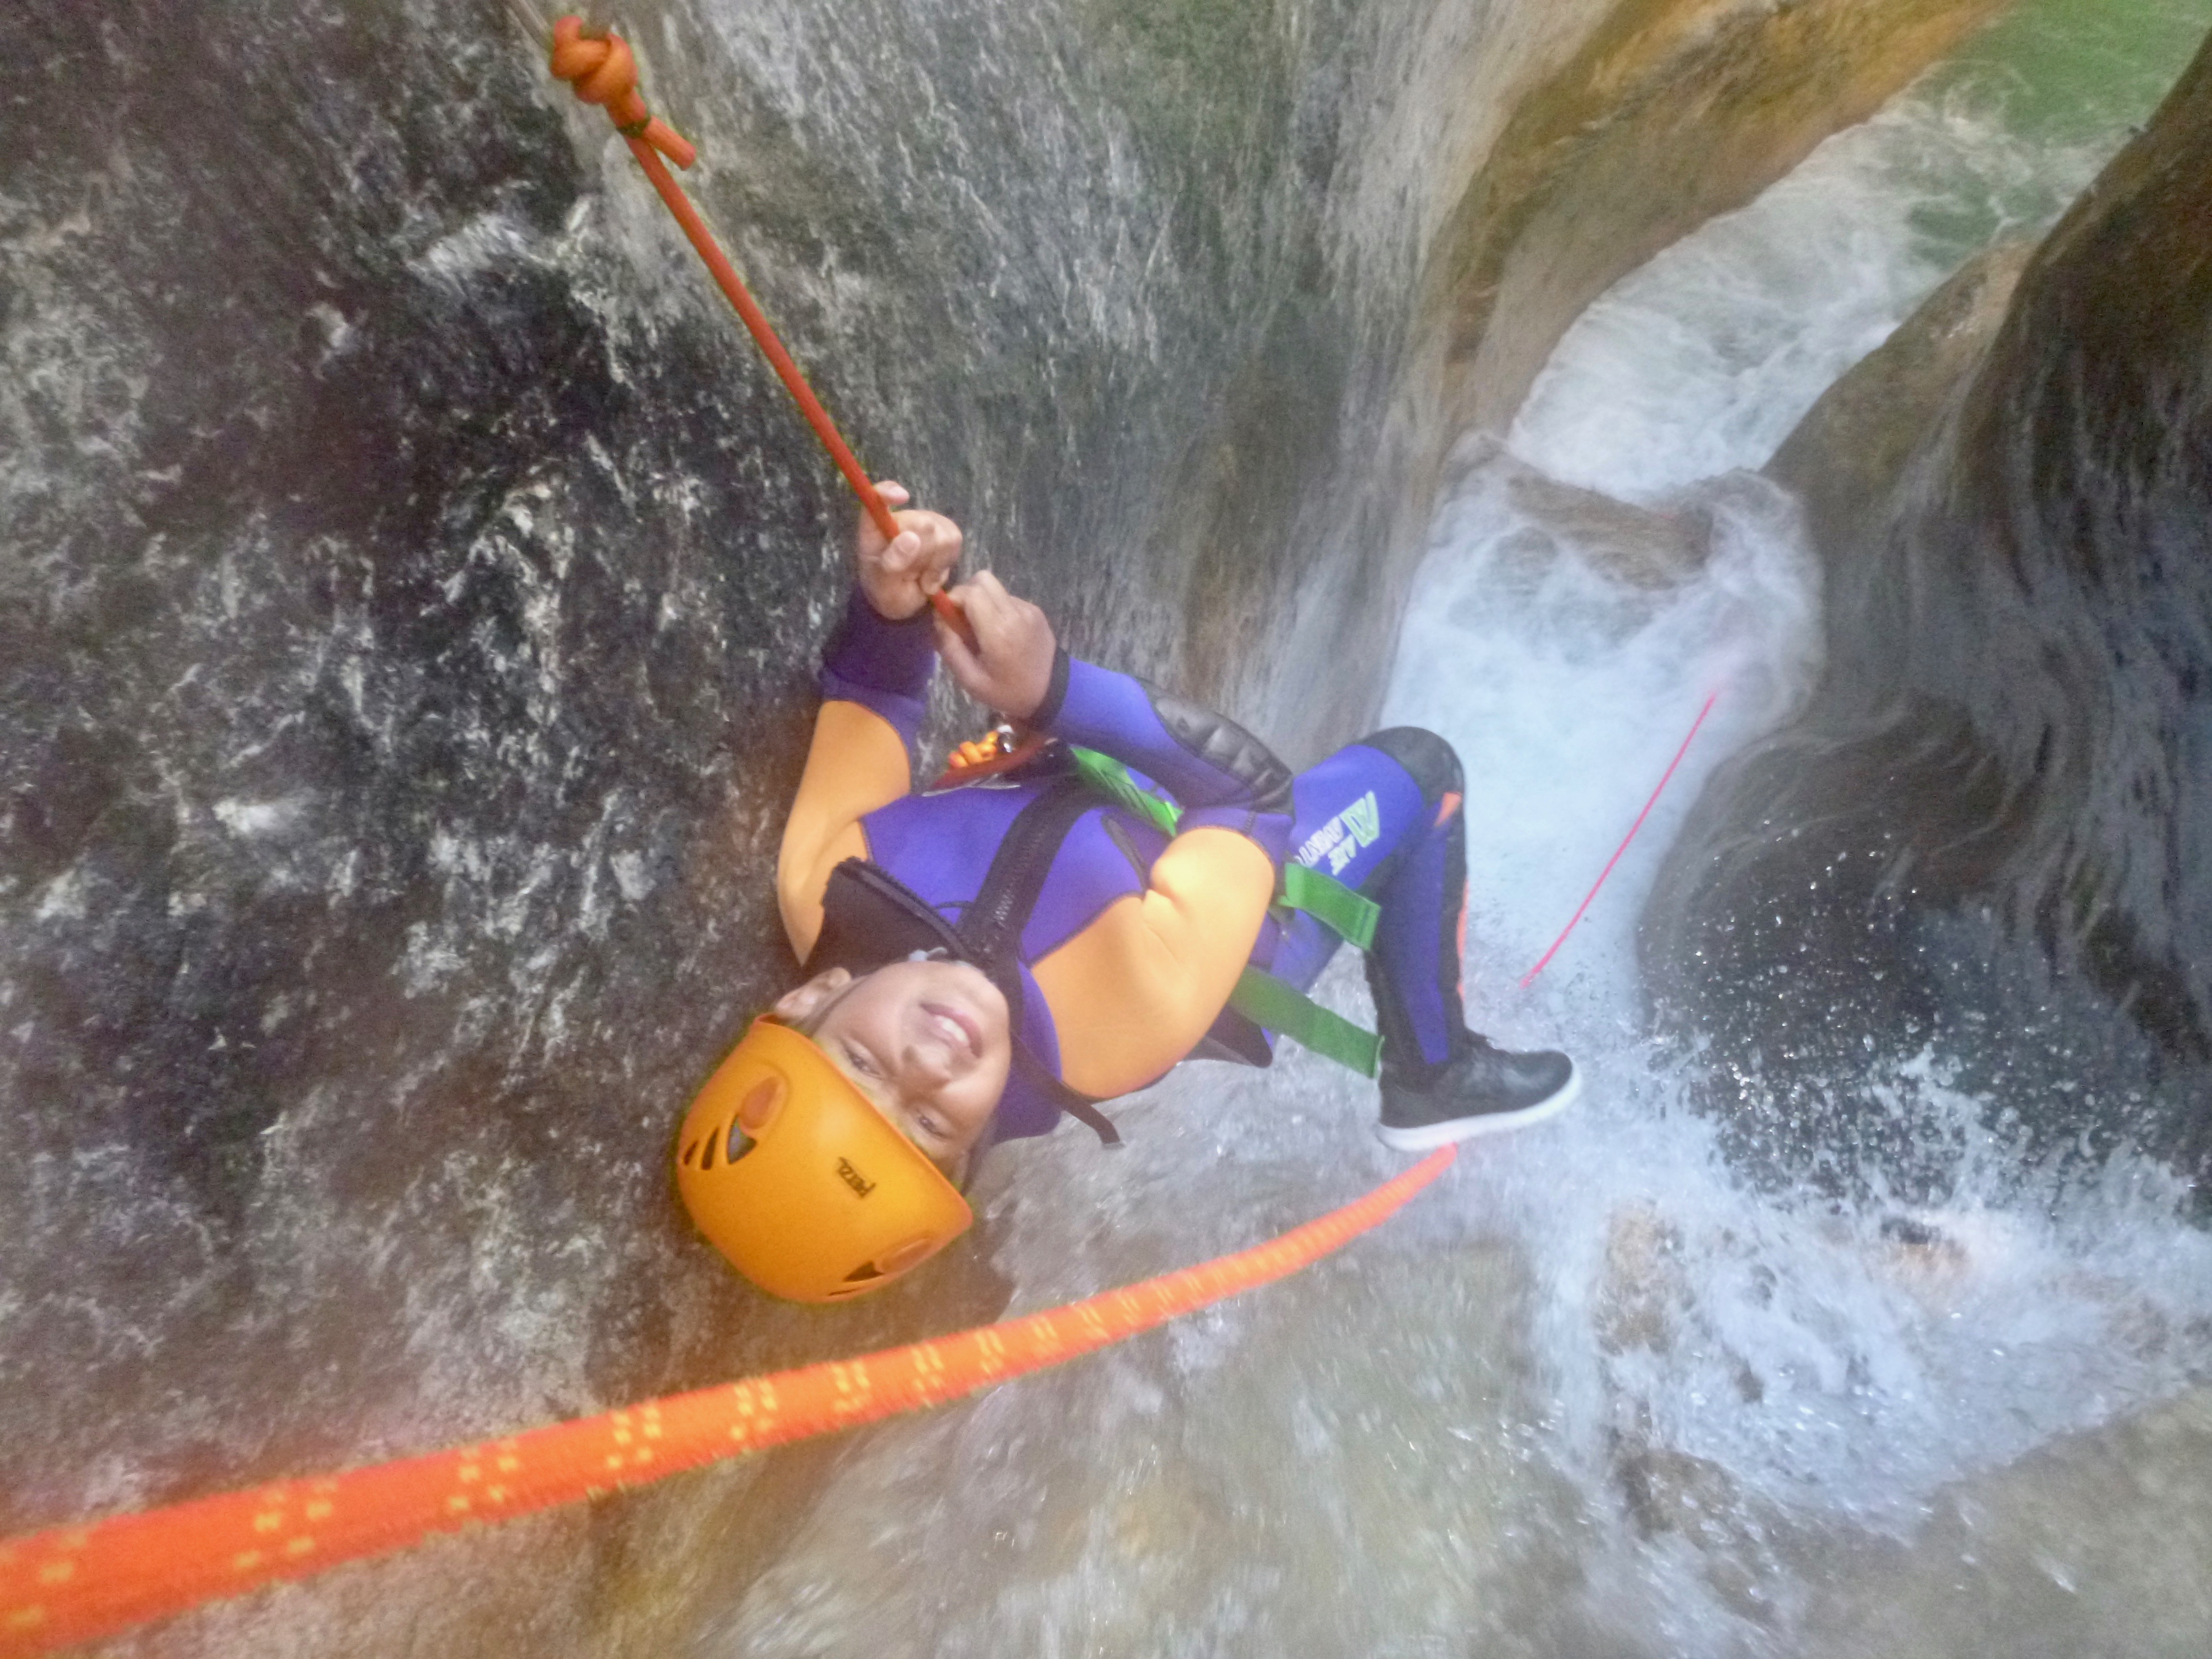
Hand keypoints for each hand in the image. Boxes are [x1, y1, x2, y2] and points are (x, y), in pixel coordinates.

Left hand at [855, 480, 963, 620]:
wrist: (904, 600)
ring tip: (921, 577)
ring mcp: (925, 521)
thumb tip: (911, 538)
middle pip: (924, 524)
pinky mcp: (945, 529)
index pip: (878, 498)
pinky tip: (932, 574)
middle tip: (912, 575)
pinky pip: (955, 540)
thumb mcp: (882, 585)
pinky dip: (946, 564)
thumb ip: (892, 563)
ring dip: (935, 564)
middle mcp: (900, 518)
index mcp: (875, 526)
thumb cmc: (886, 590)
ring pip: (944, 535)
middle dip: (923, 555)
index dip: (889, 491)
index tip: (902, 497)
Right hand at [933, 571, 1055, 719]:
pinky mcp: (1036, 610)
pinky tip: (1001, 632)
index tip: (948, 616)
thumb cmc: (1007, 691)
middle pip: (982, 579)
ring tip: (983, 629)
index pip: (969, 592)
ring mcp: (1028, 609)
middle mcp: (1015, 613)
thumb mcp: (971, 680)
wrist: (1051, 692)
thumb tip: (937, 619)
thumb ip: (949, 647)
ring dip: (983, 602)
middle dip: (966, 593)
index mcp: (997, 631)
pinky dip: (997, 609)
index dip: (953, 598)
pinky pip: (1008, 598)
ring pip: (995, 588)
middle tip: (962, 618)